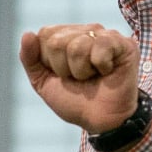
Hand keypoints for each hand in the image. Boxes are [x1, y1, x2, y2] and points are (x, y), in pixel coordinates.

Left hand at [19, 23, 139, 133]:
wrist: (100, 121)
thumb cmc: (74, 101)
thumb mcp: (43, 81)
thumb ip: (30, 58)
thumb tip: (27, 34)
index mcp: (66, 35)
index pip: (45, 34)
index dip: (49, 61)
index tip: (63, 74)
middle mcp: (85, 30)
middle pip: (57, 41)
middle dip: (64, 68)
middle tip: (79, 79)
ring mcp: (105, 35)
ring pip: (77, 47)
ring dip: (82, 71)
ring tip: (93, 77)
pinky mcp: (124, 43)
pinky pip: (100, 48)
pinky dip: (101, 67)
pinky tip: (107, 72)